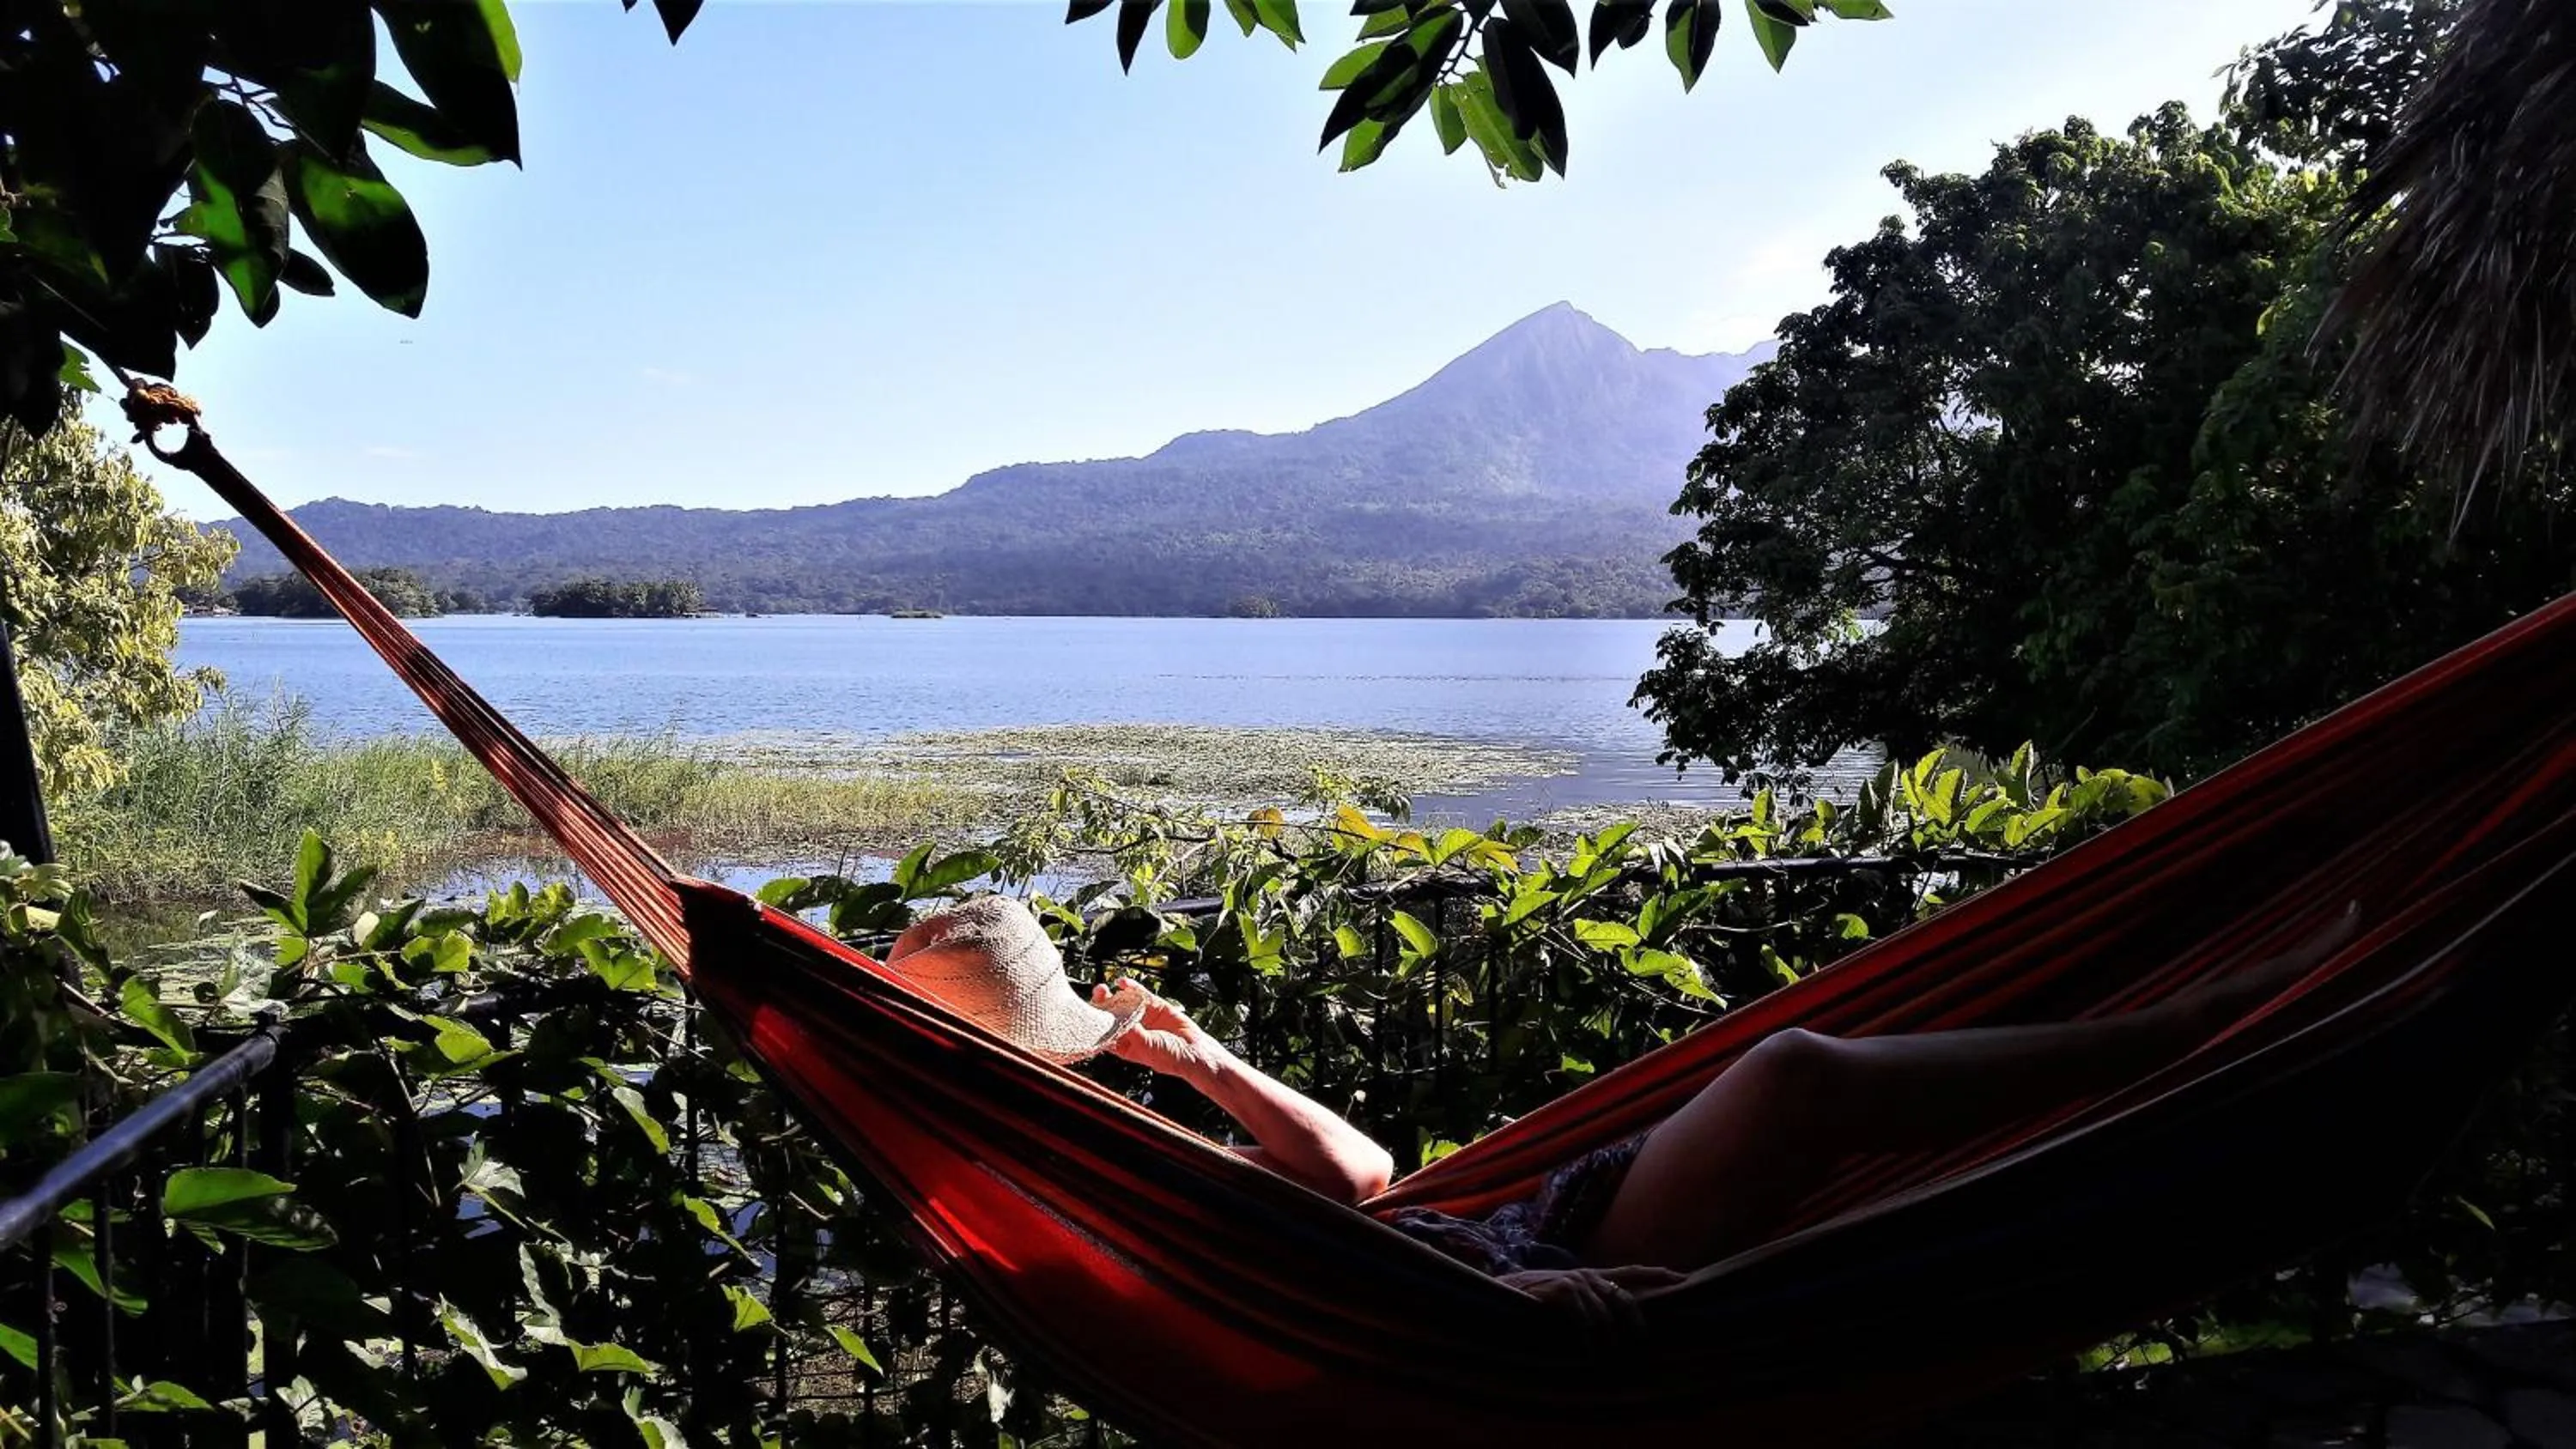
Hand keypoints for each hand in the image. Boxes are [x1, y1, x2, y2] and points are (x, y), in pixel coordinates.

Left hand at [1091, 979, 1230, 1079]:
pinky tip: (1123, 982)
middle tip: (1097, 994)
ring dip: (1114, 995)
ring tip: (1104, 987)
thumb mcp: (1146, 1046)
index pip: (1105, 1032)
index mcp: (1124, 1045)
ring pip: (1124, 1003)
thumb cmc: (1168, 1057)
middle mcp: (1131, 1030)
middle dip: (1102, 1005)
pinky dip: (1132, 987)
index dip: (1096, 1022)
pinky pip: (1140, 995)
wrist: (1193, 1051)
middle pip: (1112, 1015)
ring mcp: (1142, 1017)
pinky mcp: (1155, 1006)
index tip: (1087, 1012)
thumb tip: (1117, 1019)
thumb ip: (1132, 1032)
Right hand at [1497, 1266, 1684, 1341]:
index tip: (1683, 1278)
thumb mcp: (1569, 1298)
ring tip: (1612, 1360)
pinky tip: (1590, 1353)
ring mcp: (1576, 1281)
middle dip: (1637, 1323)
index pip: (1632, 1272)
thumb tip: (1615, 1324)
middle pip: (1626, 1297)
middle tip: (1642, 1344)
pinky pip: (1586, 1319)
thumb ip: (1591, 1305)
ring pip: (1606, 1314)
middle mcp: (1589, 1275)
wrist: (1505, 1293)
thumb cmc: (1537, 1300)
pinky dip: (1590, 1339)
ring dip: (1610, 1341)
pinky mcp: (1563, 1291)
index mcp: (1593, 1277)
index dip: (1658, 1274)